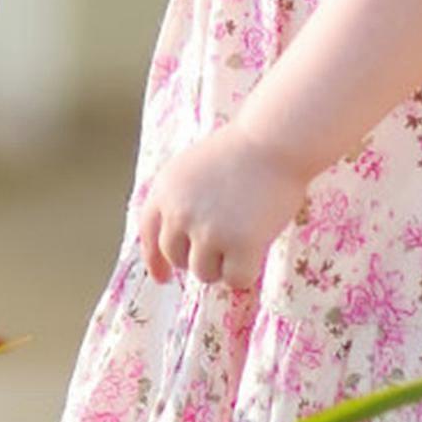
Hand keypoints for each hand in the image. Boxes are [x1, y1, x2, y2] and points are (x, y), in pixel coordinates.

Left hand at [137, 122, 308, 289]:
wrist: (273, 141)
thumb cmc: (242, 150)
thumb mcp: (191, 169)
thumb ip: (180, 200)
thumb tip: (182, 243)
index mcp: (164, 191)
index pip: (148, 234)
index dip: (154, 259)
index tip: (162, 278)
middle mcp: (178, 213)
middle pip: (175, 258)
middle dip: (196, 258)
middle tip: (222, 247)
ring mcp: (207, 231)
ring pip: (203, 273)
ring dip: (222, 266)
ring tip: (242, 241)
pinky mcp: (239, 244)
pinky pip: (235, 280)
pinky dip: (246, 274)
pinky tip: (256, 253)